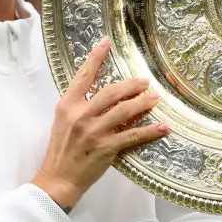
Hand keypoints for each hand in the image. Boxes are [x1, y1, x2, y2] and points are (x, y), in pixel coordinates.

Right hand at [33, 37, 168, 210]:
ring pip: (124, 111)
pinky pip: (133, 135)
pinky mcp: (106, 148)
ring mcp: (94, 132)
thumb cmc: (61, 150)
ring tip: (155, 98)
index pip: (83, 76)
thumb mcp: (64, 121)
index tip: (107, 43)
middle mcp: (80, 115)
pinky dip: (150, 130)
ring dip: (143, 103)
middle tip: (145, 81)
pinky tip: (162, 126)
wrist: (58, 178)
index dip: (96, 57)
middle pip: (111, 92)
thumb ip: (81, 106)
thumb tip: (107, 95)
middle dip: (131, 85)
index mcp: (67, 105)